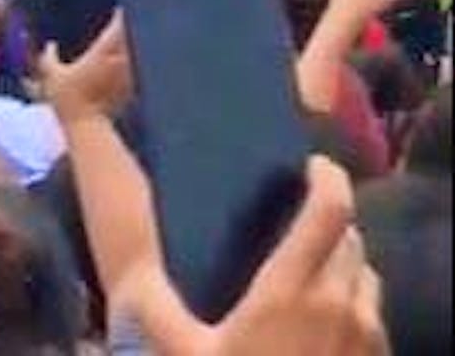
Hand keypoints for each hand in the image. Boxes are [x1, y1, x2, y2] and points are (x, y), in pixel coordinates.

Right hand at [40, 15, 131, 125]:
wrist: (86, 126)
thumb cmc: (68, 100)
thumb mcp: (51, 76)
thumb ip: (48, 58)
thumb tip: (50, 45)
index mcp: (101, 53)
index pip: (118, 27)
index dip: (120, 17)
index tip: (119, 11)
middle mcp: (118, 61)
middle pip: (131, 36)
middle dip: (127, 29)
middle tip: (121, 25)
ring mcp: (127, 75)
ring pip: (136, 52)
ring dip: (132, 46)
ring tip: (125, 43)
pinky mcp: (131, 89)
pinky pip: (136, 70)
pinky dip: (132, 65)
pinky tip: (124, 66)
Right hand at [115, 159, 388, 355]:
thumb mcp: (181, 352)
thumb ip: (151, 309)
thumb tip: (125, 277)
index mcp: (295, 290)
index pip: (330, 208)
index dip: (326, 175)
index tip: (307, 163)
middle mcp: (342, 304)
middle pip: (350, 236)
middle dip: (327, 219)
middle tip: (292, 219)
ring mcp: (367, 337)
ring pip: (366, 273)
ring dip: (343, 260)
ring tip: (307, 268)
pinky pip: (373, 313)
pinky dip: (352, 300)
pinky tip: (320, 320)